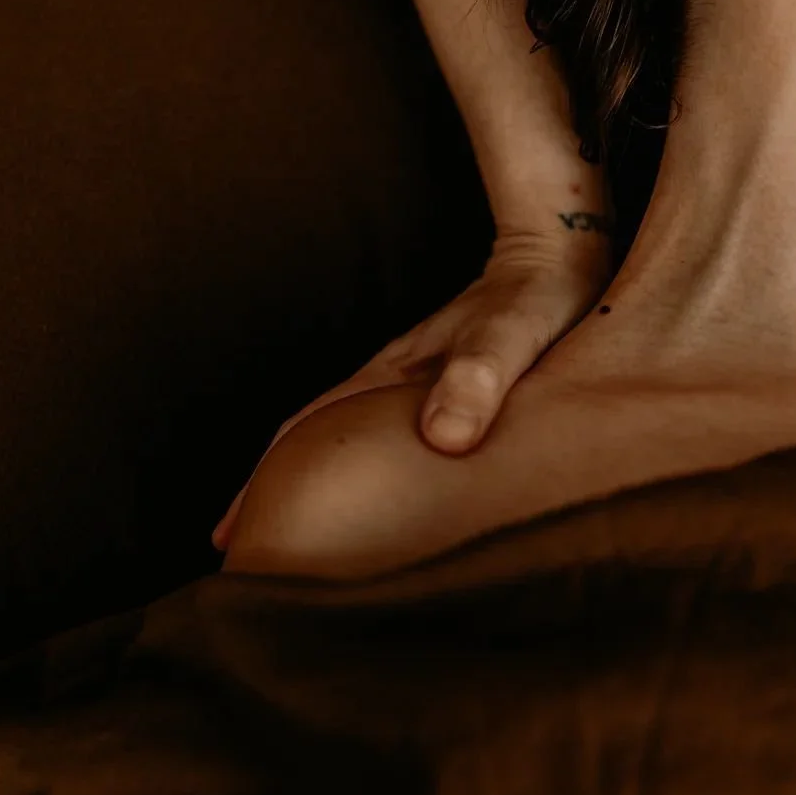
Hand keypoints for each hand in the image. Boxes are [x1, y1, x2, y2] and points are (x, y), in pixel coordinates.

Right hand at [210, 225, 612, 550]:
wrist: (564, 245)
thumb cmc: (542, 292)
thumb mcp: (512, 336)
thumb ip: (478, 377)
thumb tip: (439, 437)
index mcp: (390, 372)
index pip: (307, 432)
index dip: (266, 483)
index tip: (231, 537)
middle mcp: (388, 377)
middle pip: (308, 437)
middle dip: (267, 491)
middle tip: (233, 549)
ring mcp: (411, 381)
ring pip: (340, 437)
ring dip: (304, 480)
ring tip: (281, 528)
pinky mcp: (442, 386)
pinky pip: (378, 435)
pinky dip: (355, 466)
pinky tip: (366, 491)